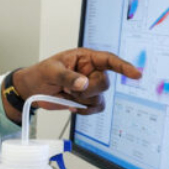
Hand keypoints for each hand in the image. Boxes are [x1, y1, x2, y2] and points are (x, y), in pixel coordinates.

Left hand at [9, 48, 141, 116]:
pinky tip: (72, 106)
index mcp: (85, 58)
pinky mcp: (87, 99)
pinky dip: (85, 110)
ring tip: (66, 94)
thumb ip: (67, 77)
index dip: (123, 67)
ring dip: (82, 100)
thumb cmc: (40, 73)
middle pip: (104, 83)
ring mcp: (90, 86)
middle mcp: (91, 71)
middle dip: (87, 90)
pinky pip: (96, 107)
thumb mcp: (51, 71)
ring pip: (100, 97)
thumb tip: (83, 84)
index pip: (109, 60)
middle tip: (69, 89)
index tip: (136, 74)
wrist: (32, 90)